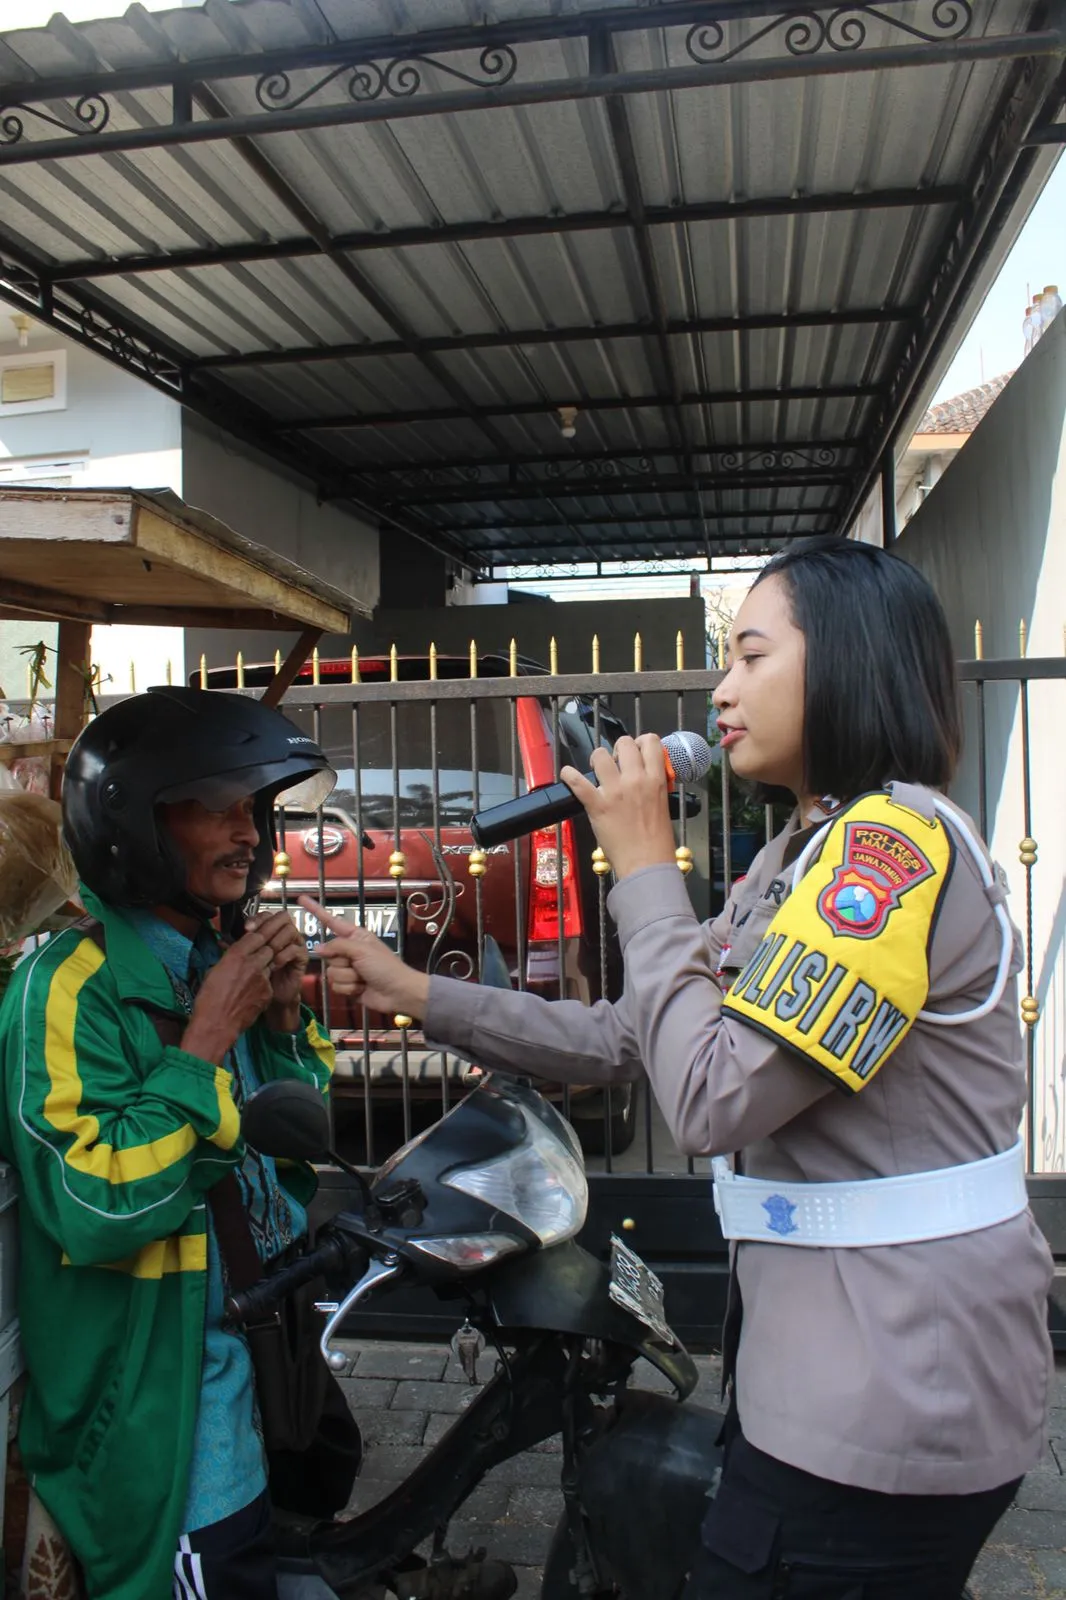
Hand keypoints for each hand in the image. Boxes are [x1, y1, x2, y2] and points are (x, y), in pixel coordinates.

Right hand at [181, 928, 274, 1064]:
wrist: (216, 1025)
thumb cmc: (208, 999)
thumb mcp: (213, 971)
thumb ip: (227, 958)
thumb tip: (231, 952)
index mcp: (236, 955)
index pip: (256, 935)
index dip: (259, 933)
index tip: (260, 932)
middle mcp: (252, 963)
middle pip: (269, 946)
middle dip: (267, 946)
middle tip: (264, 948)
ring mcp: (262, 978)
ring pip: (271, 963)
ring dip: (265, 964)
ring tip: (255, 970)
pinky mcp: (268, 992)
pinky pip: (269, 981)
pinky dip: (264, 981)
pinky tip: (253, 989)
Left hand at [247, 909, 309, 1031]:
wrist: (274, 998)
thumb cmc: (258, 979)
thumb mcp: (244, 963)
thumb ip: (236, 950)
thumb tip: (219, 942)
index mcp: (270, 933)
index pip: (266, 916)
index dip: (257, 919)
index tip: (246, 928)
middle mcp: (283, 935)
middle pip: (282, 917)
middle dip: (269, 925)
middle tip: (257, 936)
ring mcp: (294, 945)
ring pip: (290, 930)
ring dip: (277, 940)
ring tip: (267, 952)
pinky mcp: (301, 958)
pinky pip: (295, 949)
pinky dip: (284, 954)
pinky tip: (274, 963)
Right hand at [299, 897, 430, 1020]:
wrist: (398, 992)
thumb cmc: (385, 966)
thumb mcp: (362, 950)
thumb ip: (338, 946)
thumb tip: (317, 949)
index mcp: (355, 936)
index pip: (330, 921)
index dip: (315, 910)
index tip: (301, 899)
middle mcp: (349, 951)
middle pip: (328, 954)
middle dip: (343, 962)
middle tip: (360, 966)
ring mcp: (347, 969)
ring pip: (331, 972)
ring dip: (348, 978)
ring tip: (363, 979)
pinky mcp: (347, 986)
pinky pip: (335, 986)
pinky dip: (349, 989)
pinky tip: (362, 988)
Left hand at [559, 734, 676, 880]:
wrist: (647, 864)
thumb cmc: (658, 842)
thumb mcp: (664, 806)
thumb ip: (654, 787)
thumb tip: (645, 778)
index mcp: (656, 780)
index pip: (651, 742)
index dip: (642, 742)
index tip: (636, 752)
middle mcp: (636, 780)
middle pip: (624, 743)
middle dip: (618, 749)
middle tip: (616, 764)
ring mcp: (615, 791)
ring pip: (601, 755)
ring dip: (597, 760)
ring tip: (597, 772)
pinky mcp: (597, 805)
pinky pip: (577, 781)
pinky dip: (569, 775)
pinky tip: (568, 775)